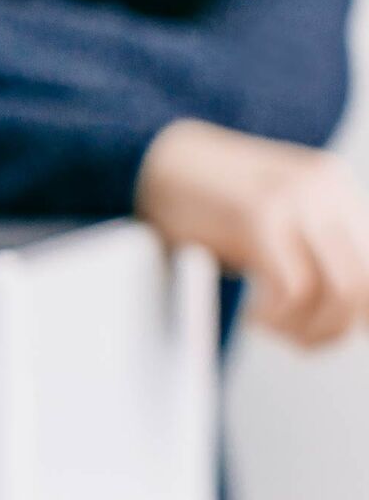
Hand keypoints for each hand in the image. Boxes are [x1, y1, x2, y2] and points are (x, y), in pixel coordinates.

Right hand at [136, 118, 368, 348]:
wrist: (152, 160)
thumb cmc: (203, 200)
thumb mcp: (273, 218)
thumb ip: (311, 249)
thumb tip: (347, 312)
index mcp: (336, 188)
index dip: (363, 313)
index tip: (334, 333)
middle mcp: (326, 188)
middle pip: (366, 282)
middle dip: (335, 328)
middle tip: (298, 340)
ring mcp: (295, 197)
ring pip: (341, 290)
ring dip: (307, 328)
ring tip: (269, 325)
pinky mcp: (259, 213)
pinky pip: (292, 288)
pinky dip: (275, 317)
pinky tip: (252, 313)